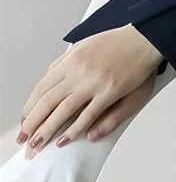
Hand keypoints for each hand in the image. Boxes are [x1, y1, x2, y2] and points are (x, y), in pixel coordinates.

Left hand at [18, 24, 164, 158]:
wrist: (144, 37)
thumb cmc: (118, 41)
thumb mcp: (85, 44)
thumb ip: (65, 60)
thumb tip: (49, 75)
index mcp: (72, 59)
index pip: (42, 87)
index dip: (30, 107)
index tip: (25, 120)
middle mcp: (78, 71)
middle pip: (47, 101)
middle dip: (32, 123)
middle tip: (24, 139)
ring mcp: (94, 82)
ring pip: (62, 111)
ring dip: (47, 130)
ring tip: (37, 144)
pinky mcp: (110, 91)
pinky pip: (88, 115)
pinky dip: (74, 129)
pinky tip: (65, 139)